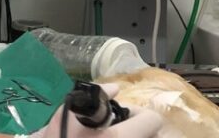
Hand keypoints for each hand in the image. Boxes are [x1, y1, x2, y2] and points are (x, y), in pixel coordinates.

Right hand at [23, 84, 161, 137]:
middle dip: (139, 129)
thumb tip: (114, 88)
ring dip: (136, 137)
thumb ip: (93, 98)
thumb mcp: (67, 116)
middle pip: (154, 137)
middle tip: (119, 127)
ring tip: (114, 137)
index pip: (152, 120)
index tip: (121, 114)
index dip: (138, 113)